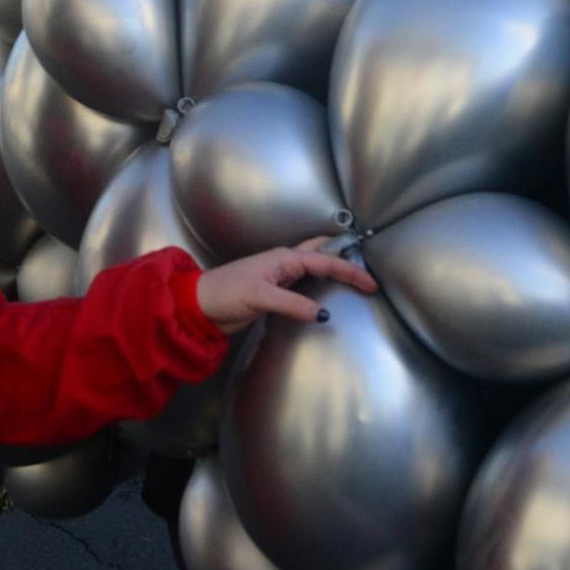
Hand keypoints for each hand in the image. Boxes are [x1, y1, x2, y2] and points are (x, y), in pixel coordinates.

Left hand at [194, 240, 378, 334]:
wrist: (199, 306)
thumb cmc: (226, 293)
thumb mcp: (261, 297)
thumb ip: (293, 304)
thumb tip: (323, 314)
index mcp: (283, 258)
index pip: (325, 261)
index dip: (349, 271)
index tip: (370, 283)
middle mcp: (283, 264)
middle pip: (320, 256)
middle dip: (343, 260)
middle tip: (366, 272)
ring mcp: (278, 278)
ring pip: (312, 269)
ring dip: (331, 270)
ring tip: (352, 277)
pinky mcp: (272, 294)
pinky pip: (302, 286)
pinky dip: (317, 287)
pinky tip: (323, 294)